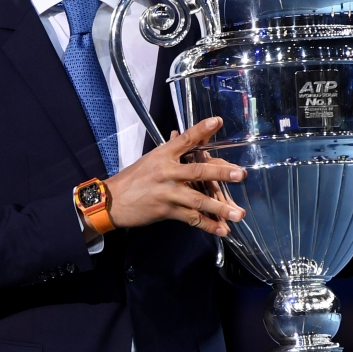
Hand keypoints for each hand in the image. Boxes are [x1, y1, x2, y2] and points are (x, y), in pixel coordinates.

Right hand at [95, 117, 245, 237]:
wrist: (112, 201)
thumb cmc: (133, 179)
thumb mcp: (150, 160)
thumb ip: (170, 152)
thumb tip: (181, 135)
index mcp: (162, 155)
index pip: (184, 139)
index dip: (201, 130)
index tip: (217, 121)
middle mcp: (166, 172)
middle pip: (197, 171)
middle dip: (220, 173)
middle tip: (240, 174)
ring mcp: (167, 192)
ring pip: (198, 200)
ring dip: (220, 208)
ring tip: (238, 214)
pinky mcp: (166, 210)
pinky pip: (191, 218)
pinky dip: (208, 225)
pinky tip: (223, 230)